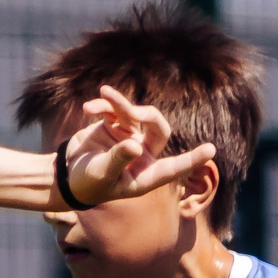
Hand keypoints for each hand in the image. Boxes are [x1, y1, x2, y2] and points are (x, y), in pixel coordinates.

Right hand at [61, 86, 217, 206]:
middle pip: (158, 129)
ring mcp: (130, 138)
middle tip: (132, 111)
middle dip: (147, 115)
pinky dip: (103, 105)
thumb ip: (118, 159)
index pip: (173, 167)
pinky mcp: (115, 126)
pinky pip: (115, 110)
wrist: (66, 174)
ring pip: (134, 114)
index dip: (192, 159)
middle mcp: (142, 155)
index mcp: (145, 175)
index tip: (210, 150)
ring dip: (120, 104)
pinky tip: (89, 108)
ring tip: (103, 94)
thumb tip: (135, 145)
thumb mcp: (101, 174)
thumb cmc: (87, 183)